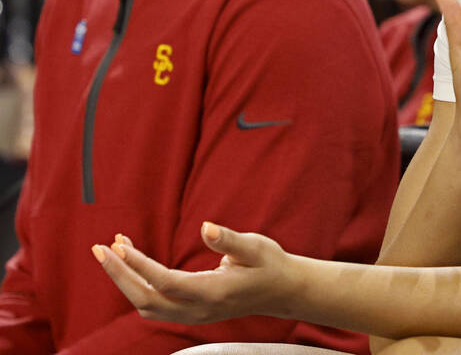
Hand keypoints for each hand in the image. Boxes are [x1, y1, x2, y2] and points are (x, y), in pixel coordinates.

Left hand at [93, 223, 294, 323]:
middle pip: (146, 300)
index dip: (139, 265)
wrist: (280, 290)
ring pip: (146, 305)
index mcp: (213, 293)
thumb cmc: (270, 264)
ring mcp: (192, 314)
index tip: (119, 245)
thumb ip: (230, 240)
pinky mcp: (189, 312)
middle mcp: (198, 309)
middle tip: (100, 248)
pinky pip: (154, 303)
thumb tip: (206, 227)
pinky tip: (133, 262)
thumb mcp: (256, 247)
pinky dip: (137, 284)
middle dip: (119, 275)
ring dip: (125, 280)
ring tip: (114, 250)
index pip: (165, 282)